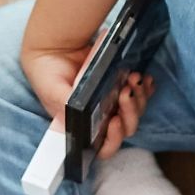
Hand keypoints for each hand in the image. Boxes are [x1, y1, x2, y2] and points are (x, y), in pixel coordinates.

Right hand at [18, 37, 150, 152]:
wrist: (54, 47)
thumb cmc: (48, 74)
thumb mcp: (53, 93)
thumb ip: (67, 108)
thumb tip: (83, 117)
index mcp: (83, 127)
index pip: (104, 146)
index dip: (114, 138)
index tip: (114, 120)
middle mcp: (100, 118)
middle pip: (126, 127)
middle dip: (130, 112)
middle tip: (125, 92)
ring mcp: (112, 102)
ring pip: (136, 111)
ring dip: (139, 97)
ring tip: (133, 78)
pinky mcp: (120, 85)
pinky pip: (140, 93)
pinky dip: (146, 88)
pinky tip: (145, 79)